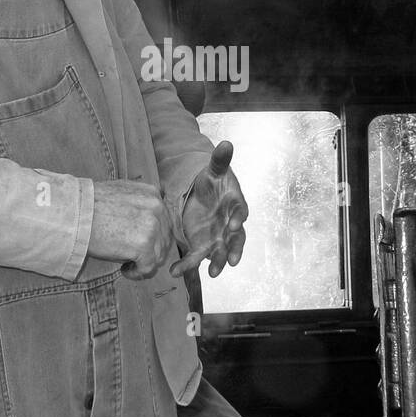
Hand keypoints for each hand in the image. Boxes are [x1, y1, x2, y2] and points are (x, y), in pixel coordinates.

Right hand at [87, 178, 174, 279]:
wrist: (74, 214)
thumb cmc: (90, 205)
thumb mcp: (121, 191)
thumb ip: (139, 201)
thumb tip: (148, 217)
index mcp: (152, 193)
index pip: (164, 219)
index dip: (154, 234)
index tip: (139, 241)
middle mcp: (157, 208)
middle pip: (164, 238)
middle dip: (152, 249)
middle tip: (135, 256)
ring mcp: (152, 227)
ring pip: (158, 254)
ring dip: (144, 262)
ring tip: (127, 263)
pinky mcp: (144, 246)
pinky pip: (148, 267)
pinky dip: (137, 272)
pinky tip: (124, 270)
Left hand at [172, 141, 248, 277]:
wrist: (200, 194)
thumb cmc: (212, 182)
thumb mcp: (213, 170)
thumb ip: (220, 160)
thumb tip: (226, 143)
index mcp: (235, 205)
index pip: (241, 212)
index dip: (239, 219)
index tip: (235, 225)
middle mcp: (230, 225)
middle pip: (236, 240)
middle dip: (234, 250)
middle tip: (232, 261)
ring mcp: (217, 238)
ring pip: (219, 253)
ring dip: (216, 263)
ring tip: (212, 273)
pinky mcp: (202, 245)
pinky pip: (195, 257)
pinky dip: (186, 265)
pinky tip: (175, 271)